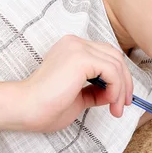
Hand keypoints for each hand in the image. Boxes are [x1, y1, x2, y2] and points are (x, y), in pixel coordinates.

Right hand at [18, 35, 132, 131]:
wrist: (26, 108)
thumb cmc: (47, 106)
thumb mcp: (79, 97)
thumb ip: (96, 91)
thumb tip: (114, 93)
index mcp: (72, 49)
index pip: (106, 56)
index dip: (118, 77)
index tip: (120, 100)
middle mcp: (75, 43)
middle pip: (115, 56)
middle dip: (125, 82)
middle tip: (123, 105)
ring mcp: (77, 48)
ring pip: (116, 64)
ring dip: (121, 89)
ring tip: (116, 109)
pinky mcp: (80, 58)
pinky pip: (112, 71)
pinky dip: (116, 88)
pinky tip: (109, 102)